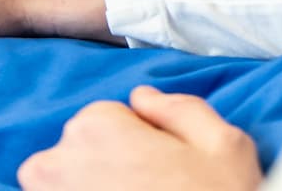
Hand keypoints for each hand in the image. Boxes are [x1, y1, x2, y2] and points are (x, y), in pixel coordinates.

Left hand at [17, 87, 264, 190]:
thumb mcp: (224, 144)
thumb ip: (180, 108)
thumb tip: (144, 98)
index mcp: (97, 125)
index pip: (108, 119)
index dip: (139, 143)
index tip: (159, 170)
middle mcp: (57, 162)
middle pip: (80, 153)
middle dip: (108, 169)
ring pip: (66, 186)